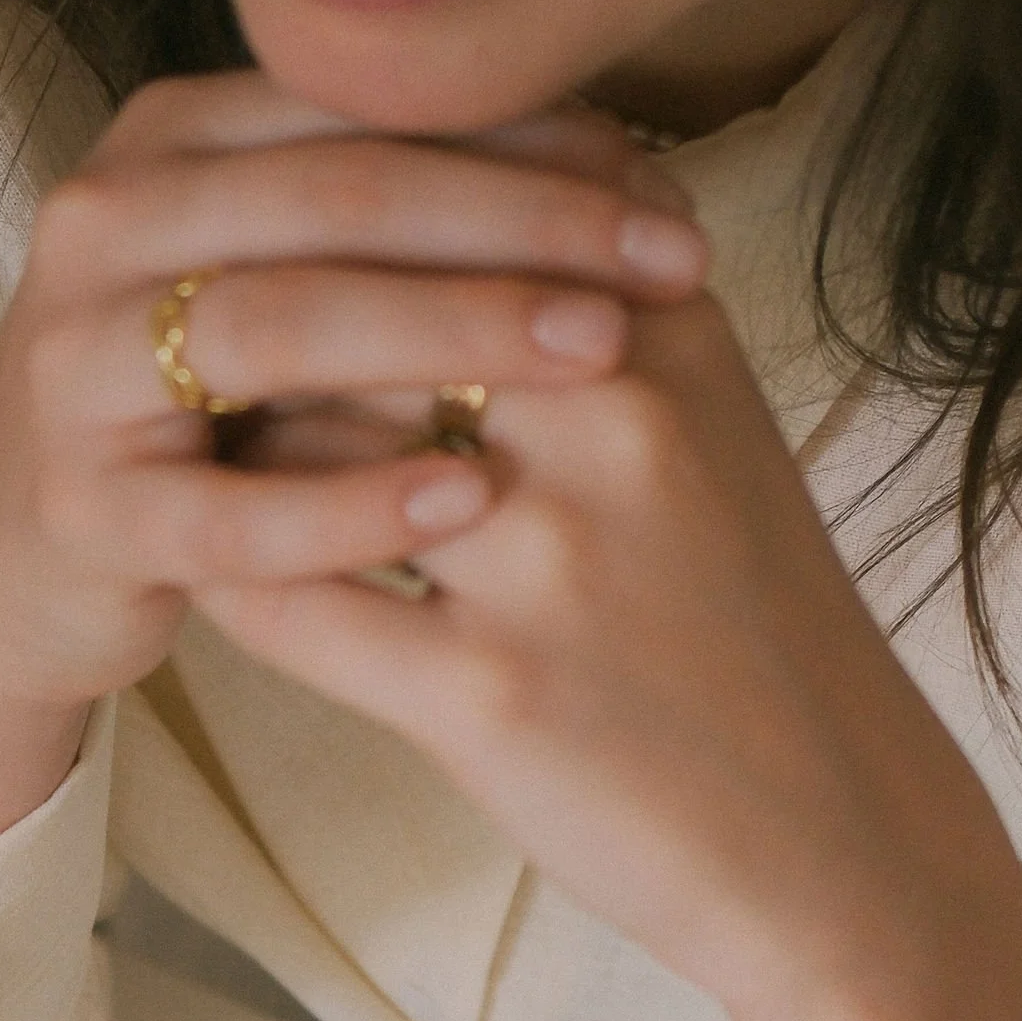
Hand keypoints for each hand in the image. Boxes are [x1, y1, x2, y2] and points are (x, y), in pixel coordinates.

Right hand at [0, 69, 709, 878]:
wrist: (15, 573)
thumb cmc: (195, 427)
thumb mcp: (286, 290)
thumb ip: (402, 220)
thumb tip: (632, 166)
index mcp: (166, 143)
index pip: (368, 111)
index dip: (529, 143)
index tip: (669, 194)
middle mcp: (101, 227)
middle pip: (337, 196)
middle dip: (518, 226)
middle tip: (666, 266)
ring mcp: (76, 370)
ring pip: (279, 328)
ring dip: (450, 334)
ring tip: (598, 357)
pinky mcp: (80, 512)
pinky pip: (231, 509)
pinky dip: (353, 504)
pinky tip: (469, 500)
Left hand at [199, 290, 1021, 1020]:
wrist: (827, 825)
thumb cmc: (739, 615)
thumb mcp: (700, 417)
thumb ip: (579, 298)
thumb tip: (425, 196)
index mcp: (656, 326)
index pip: (440, 208)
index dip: (327, 230)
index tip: (266, 252)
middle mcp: (607, 416)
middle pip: (357, 309)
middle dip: (263, 334)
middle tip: (194, 363)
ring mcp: (545, 557)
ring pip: (305, 449)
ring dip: (239, 459)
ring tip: (204, 468)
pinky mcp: (485, 692)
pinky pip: (292, 608)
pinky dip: (236, 583)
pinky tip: (215, 578)